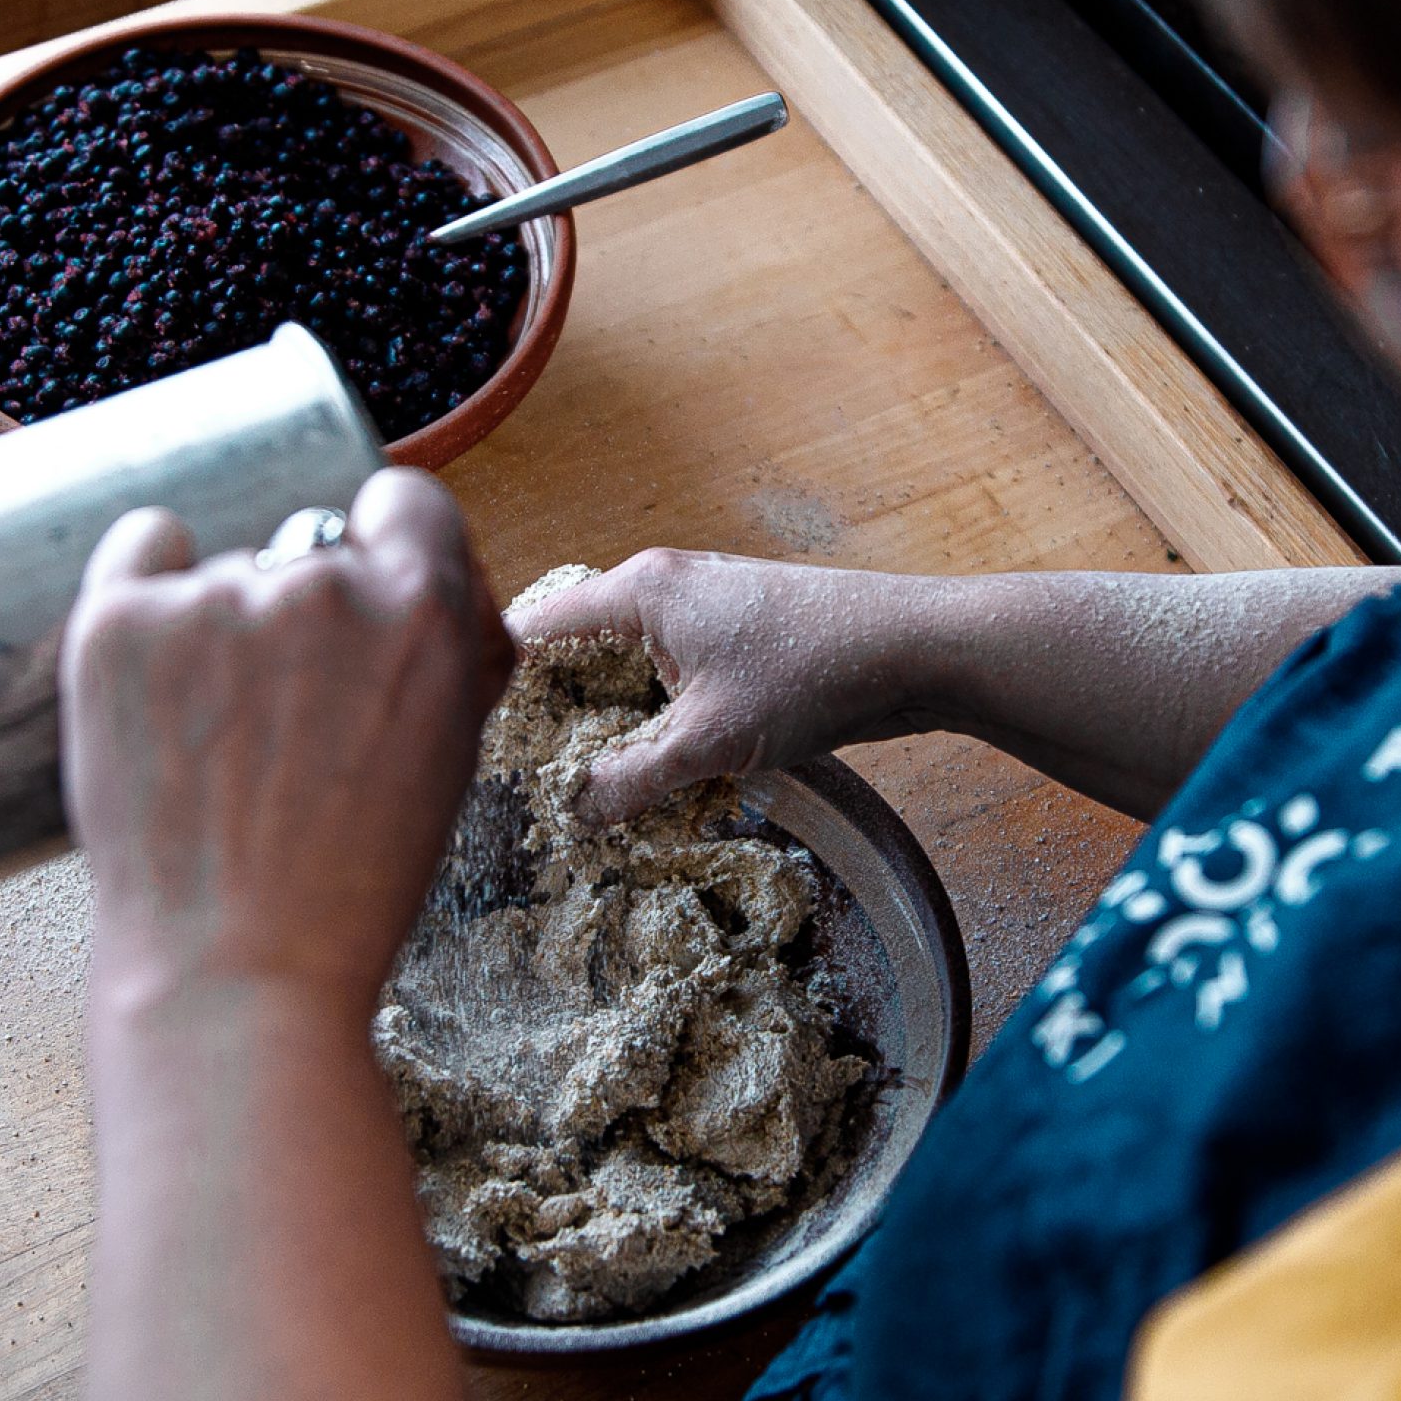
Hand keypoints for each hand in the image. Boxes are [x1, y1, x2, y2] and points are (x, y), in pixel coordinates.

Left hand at [60, 469, 511, 1012]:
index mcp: (424, 609)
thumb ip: (446, 644)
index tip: (364, 607)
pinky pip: (142, 549)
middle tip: (287, 716)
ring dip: (225, 629)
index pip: (407, 504)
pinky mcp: (117, 620)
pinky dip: (149, 590)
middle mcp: (321, 584)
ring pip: (227, 569)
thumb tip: (422, 567)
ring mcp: (212, 597)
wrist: (234, 969)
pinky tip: (157, 665)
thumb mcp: (451, 750)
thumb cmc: (351, 879)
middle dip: (306, 615)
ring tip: (218, 745)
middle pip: (313, 548)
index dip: (388, 555)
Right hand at [506, 549, 949, 821]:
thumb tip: (575, 814)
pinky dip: (656, 715)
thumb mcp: (709, 741)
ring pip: (627, 666)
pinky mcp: (736, 633)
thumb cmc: (810, 675)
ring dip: (611, 720)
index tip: (484, 747)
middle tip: (534, 780)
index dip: (502, 686)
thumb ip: (632, 778)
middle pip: (577, 648)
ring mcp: (702, 607)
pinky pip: (670, 675)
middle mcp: (662, 586)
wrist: (916, 651)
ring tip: (588, 783)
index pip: (536, 628)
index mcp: (639, 589)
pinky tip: (657, 767)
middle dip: (557, 712)